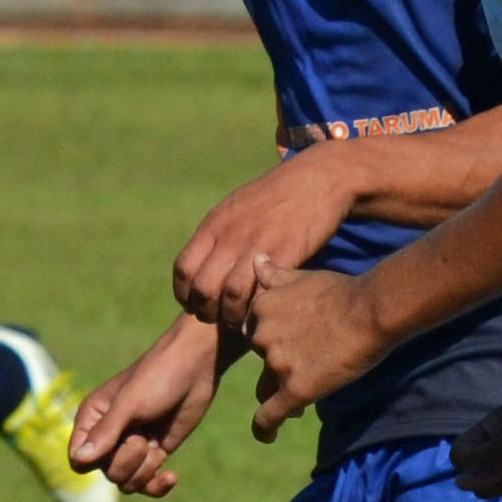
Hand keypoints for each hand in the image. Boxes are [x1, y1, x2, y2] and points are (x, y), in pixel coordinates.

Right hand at [69, 321, 223, 496]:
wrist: (196, 367)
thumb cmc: (158, 377)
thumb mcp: (130, 403)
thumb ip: (106, 432)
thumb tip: (79, 460)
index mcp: (91, 419)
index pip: (79, 460)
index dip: (96, 460)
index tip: (118, 441)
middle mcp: (108, 436)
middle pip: (107, 473)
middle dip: (128, 460)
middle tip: (142, 436)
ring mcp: (132, 446)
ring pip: (127, 482)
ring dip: (145, 470)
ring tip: (156, 445)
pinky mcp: (154, 452)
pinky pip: (148, 483)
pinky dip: (158, 485)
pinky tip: (172, 476)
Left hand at [172, 148, 363, 324]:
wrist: (317, 179)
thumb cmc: (278, 196)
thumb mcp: (239, 206)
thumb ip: (219, 232)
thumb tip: (204, 256)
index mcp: (215, 224)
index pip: (184, 269)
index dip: (185, 294)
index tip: (195, 305)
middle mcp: (230, 236)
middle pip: (202, 287)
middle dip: (205, 311)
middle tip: (216, 318)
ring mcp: (256, 246)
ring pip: (229, 296)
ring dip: (231, 316)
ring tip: (239, 321)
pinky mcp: (284, 255)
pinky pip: (260, 291)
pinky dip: (257, 307)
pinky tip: (262, 310)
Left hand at [243, 264, 386, 441]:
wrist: (370, 311)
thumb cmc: (343, 291)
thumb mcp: (303, 275)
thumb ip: (275, 273)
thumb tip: (256, 258)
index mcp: (261, 308)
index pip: (254, 332)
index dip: (272, 341)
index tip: (291, 347)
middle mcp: (260, 336)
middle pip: (261, 360)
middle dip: (278, 365)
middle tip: (307, 368)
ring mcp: (275, 364)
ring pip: (267, 387)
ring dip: (281, 391)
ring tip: (306, 392)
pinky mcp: (294, 390)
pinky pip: (267, 417)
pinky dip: (264, 429)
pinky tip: (267, 438)